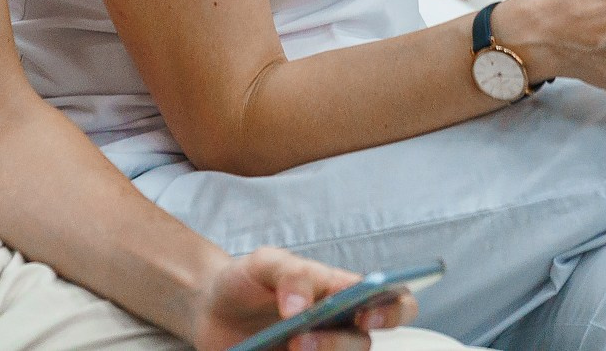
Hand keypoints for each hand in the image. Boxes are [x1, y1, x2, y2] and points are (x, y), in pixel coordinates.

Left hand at [189, 246, 414, 350]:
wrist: (211, 308)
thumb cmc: (248, 280)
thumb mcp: (264, 262)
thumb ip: (289, 274)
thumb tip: (302, 306)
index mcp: (344, 292)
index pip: (394, 301)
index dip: (394, 311)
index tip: (367, 314)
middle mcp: (340, 328)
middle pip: (363, 344)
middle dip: (338, 343)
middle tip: (303, 337)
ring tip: (290, 344)